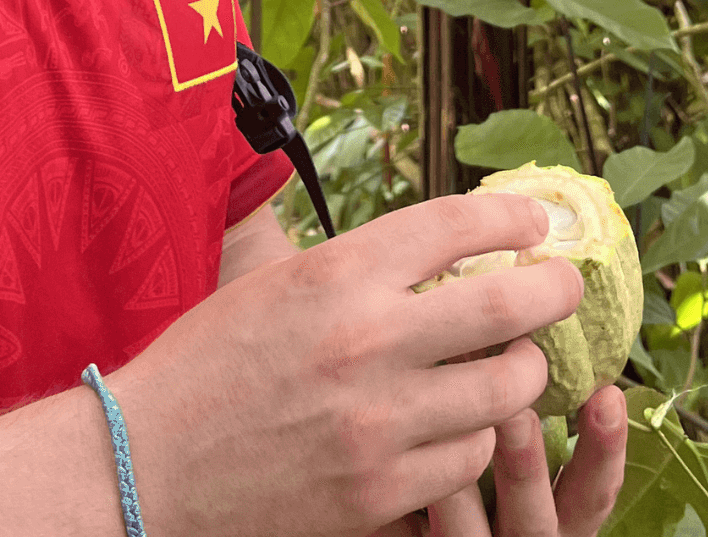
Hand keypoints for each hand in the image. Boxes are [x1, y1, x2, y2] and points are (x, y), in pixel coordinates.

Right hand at [111, 192, 586, 536]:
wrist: (145, 465)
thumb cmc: (208, 363)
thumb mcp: (276, 282)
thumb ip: (359, 263)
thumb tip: (444, 241)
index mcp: (336, 274)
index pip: (456, 225)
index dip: (513, 215)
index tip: (538, 219)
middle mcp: (367, 341)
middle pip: (510, 305)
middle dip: (554, 291)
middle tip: (562, 288)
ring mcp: (379, 423)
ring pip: (507, 390)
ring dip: (519, 373)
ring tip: (507, 366)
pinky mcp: (381, 492)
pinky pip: (472, 457)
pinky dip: (476, 439)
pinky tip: (458, 427)